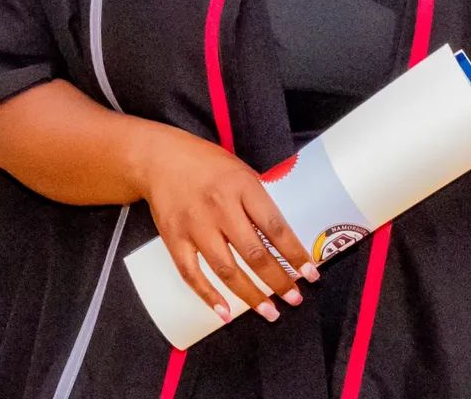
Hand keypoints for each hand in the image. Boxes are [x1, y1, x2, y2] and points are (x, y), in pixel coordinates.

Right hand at [135, 124, 318, 324]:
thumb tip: (282, 235)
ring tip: (270, 311)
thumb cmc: (207, 163)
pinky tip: (226, 312)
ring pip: (227, 269)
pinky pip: (193, 274)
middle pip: (254, 253)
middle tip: (294, 298)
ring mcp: (196, 226)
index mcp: (242, 186)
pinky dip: (209, 296)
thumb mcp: (241, 170)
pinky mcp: (175, 239)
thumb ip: (258, 199)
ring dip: (251, 296)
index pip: (275, 227)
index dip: (295, 254)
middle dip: (278, 281)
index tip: (310, 273)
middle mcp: (220, 207)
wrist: (160, 159)